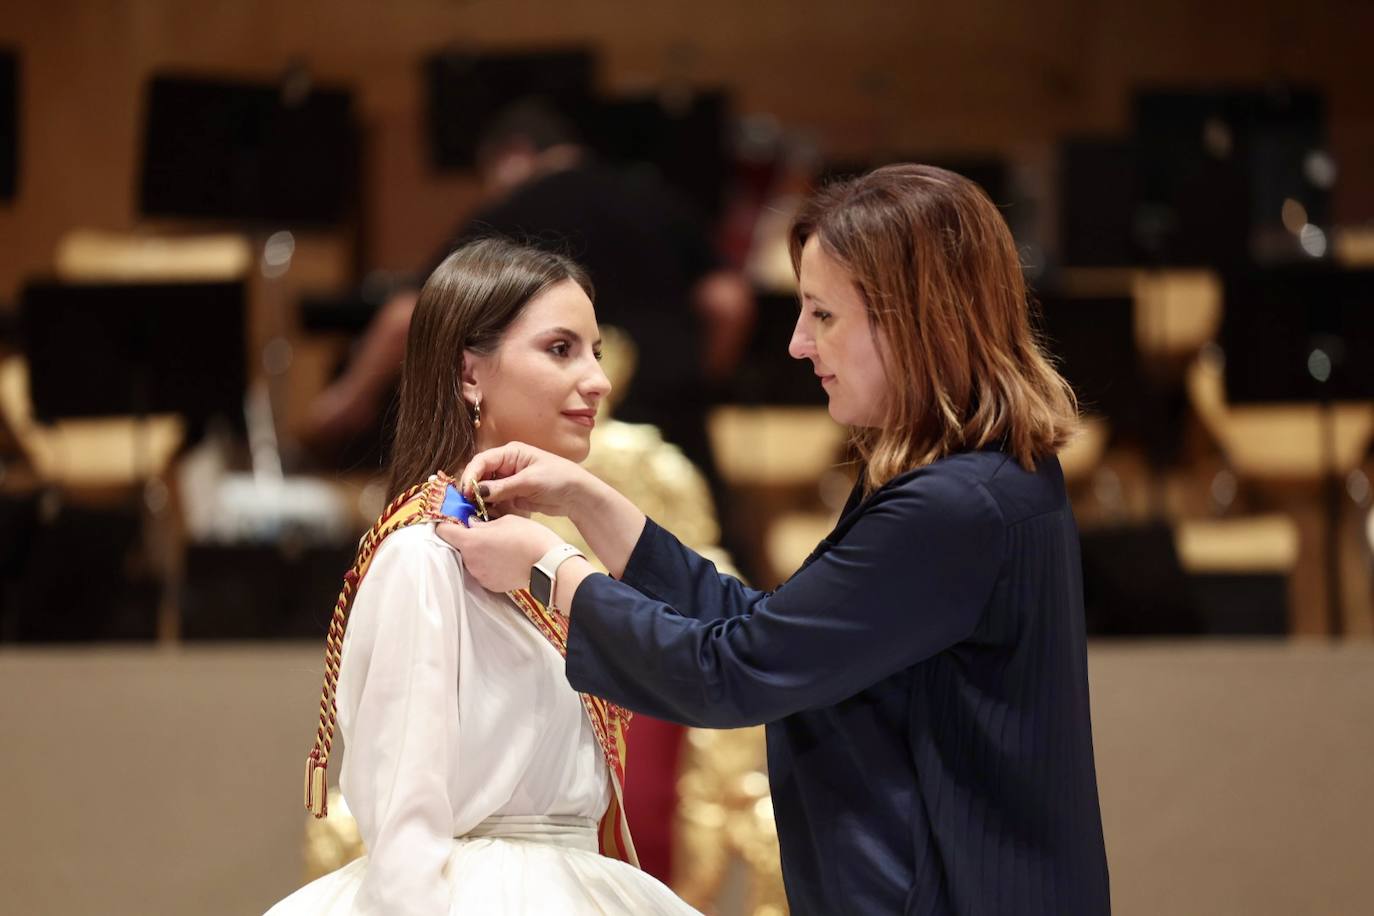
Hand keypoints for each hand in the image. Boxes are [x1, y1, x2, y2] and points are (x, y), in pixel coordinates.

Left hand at [437, 515, 563, 593]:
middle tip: (484, 530)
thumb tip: (473, 525)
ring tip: (498, 546)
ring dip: (479, 552)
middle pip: (459, 546)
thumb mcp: (505, 520)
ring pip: (471, 559)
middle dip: (467, 538)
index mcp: (470, 541)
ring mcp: (479, 575)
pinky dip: (489, 564)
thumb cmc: (529, 537)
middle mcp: (470, 561)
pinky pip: (483, 571)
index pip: (443, 531)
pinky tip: (504, 559)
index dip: (446, 522)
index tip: (452, 518)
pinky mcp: (490, 585)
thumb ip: (483, 523)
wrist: (548, 564)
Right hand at [459, 441, 598, 518]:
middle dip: (473, 491)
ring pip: (486, 491)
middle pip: (480, 476)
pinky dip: (492, 509)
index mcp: (510, 453)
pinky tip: (491, 516)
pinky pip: (496, 502)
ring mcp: (509, 482)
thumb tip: (478, 492)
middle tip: (468, 506)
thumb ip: (503, 487)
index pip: (482, 461)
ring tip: (479, 514)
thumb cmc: (559, 478)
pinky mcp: (513, 496)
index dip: (470, 475)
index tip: (465, 492)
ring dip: (482, 502)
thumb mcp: (530, 481)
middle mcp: (506, 466)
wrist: (578, 496)